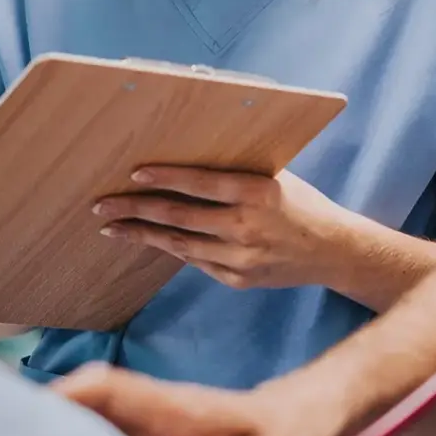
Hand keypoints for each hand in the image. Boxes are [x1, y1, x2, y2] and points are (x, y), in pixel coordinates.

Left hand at [92, 167, 348, 289]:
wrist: (333, 251)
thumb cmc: (301, 204)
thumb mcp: (277, 176)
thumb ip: (237, 170)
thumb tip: (188, 155)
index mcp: (257, 193)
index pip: (200, 183)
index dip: (164, 178)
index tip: (133, 174)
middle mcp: (246, 227)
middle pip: (179, 218)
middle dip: (135, 210)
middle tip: (102, 205)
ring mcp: (241, 258)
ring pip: (180, 245)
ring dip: (143, 235)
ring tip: (112, 227)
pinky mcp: (238, 279)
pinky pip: (196, 262)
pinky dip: (172, 249)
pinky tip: (151, 239)